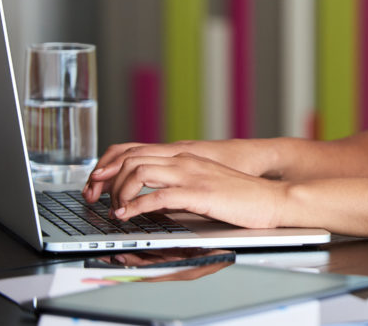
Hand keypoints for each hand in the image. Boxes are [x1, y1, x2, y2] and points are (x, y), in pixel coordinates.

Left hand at [105, 151, 286, 228]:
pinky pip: (158, 196)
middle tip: (99, 200)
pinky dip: (136, 207)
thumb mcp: (202, 185)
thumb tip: (152, 199)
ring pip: (139, 173)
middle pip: (131, 159)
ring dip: (120, 193)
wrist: (270, 199)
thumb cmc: (240, 196)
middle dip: (108, 180)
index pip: (136, 151)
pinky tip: (129, 217)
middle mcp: (184, 160)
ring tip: (116, 210)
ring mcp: (191, 175)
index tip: (97, 183)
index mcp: (184, 157)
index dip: (110, 166)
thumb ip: (177, 186)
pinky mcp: (199, 193)